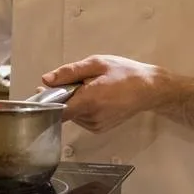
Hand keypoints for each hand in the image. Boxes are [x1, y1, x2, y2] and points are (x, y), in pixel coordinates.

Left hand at [42, 55, 167, 132]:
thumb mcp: (96, 64)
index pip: (57, 110)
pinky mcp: (100, 129)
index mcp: (90, 101)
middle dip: (63, 97)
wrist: (150, 89)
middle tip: (76, 82)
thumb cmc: (125, 73)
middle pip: (64, 111)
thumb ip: (69, 72)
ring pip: (73, 115)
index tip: (44, 90)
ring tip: (90, 88)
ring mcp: (96, 126)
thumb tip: (46, 80)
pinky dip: (82, 108)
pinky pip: (82, 119)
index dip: (47, 101)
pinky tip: (95, 98)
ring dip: (74, 103)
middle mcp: (92, 118)